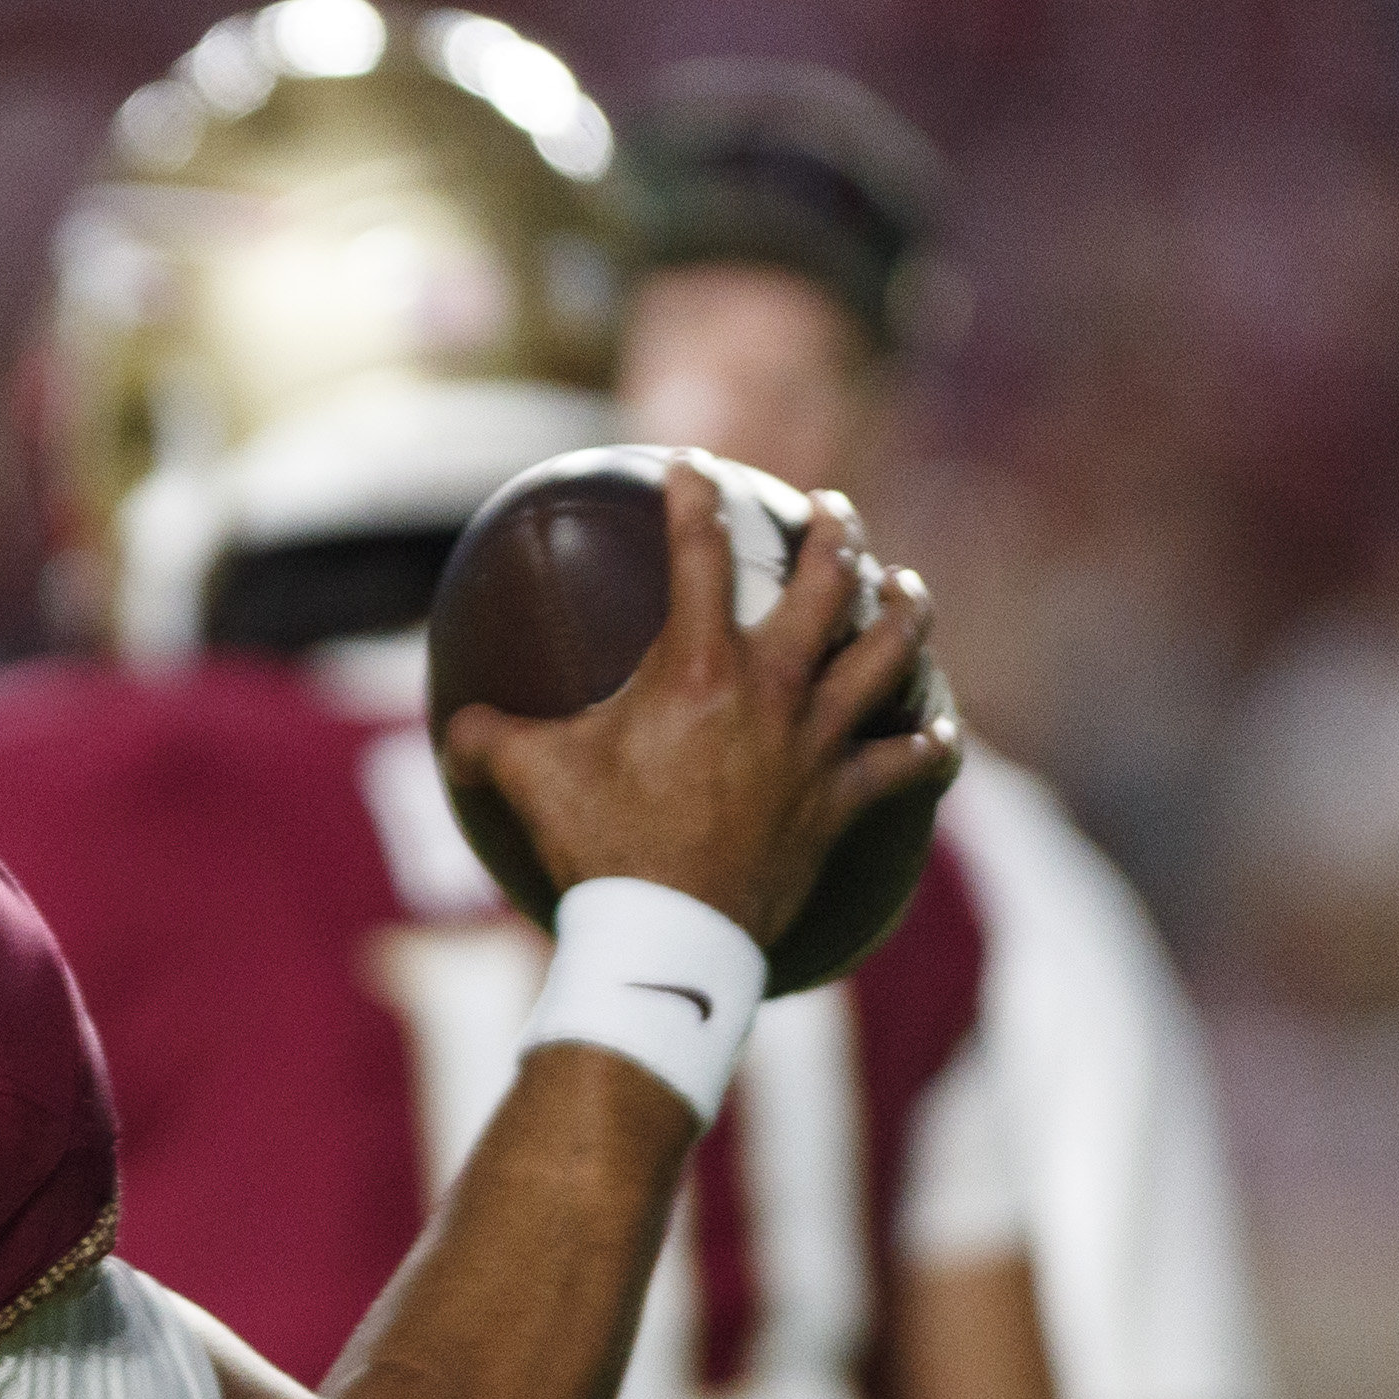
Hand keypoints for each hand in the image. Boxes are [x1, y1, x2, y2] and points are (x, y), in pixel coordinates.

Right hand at [440, 467, 957, 943]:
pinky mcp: (841, 800)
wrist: (669, 932)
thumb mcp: (526, 778)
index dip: (697, 496)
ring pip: (888, 655)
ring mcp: (816, 744)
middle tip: (834, 511)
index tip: (697, 465)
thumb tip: (458, 727)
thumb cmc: (598, 847)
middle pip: (827, 584)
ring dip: (902, 613)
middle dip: (836, 533)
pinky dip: (929, 744)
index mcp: (697, 666)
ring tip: (904, 586)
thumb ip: (489, 738)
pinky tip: (940, 730)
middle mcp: (771, 689)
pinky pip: (907, 762)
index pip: (700, 552)